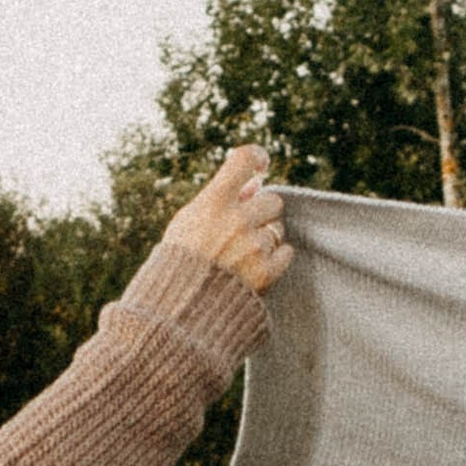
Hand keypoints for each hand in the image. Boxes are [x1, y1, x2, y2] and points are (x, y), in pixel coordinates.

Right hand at [162, 146, 291, 294]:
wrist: (179, 309)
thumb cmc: (181, 261)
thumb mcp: (188, 222)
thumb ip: (220, 199)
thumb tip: (255, 184)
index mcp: (212, 203)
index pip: (244, 160)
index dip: (256, 157)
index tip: (260, 164)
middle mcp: (236, 221)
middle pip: (273, 201)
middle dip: (262, 212)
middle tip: (246, 227)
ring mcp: (252, 247)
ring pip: (278, 229)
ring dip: (266, 238)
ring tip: (244, 254)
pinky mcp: (265, 273)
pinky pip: (286, 253)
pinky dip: (275, 259)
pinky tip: (256, 266)